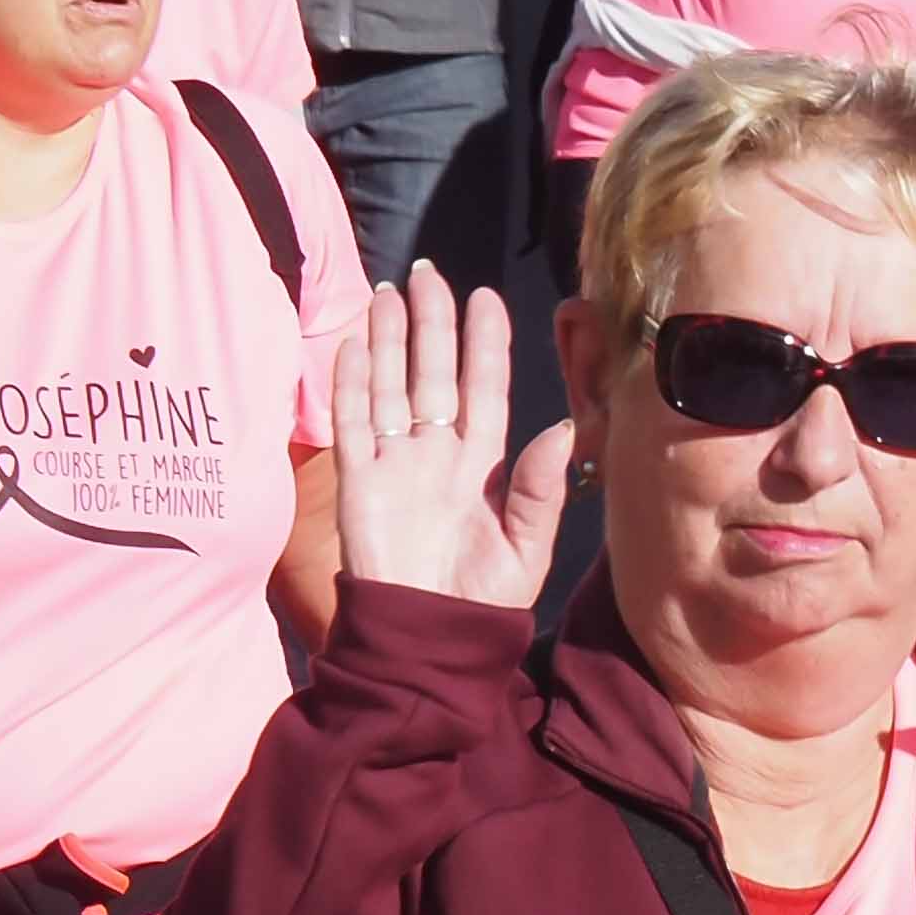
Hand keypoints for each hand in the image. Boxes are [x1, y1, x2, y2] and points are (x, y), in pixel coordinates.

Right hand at [330, 266, 576, 607]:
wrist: (428, 642)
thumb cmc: (483, 602)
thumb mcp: (526, 550)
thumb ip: (540, 490)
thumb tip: (563, 429)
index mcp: (484, 465)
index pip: (484, 389)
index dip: (484, 345)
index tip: (486, 298)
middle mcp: (438, 453)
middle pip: (433, 374)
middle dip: (432, 324)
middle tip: (428, 272)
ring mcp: (396, 463)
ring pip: (391, 386)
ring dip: (389, 340)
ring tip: (389, 292)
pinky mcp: (358, 482)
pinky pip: (353, 422)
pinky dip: (352, 384)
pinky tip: (353, 345)